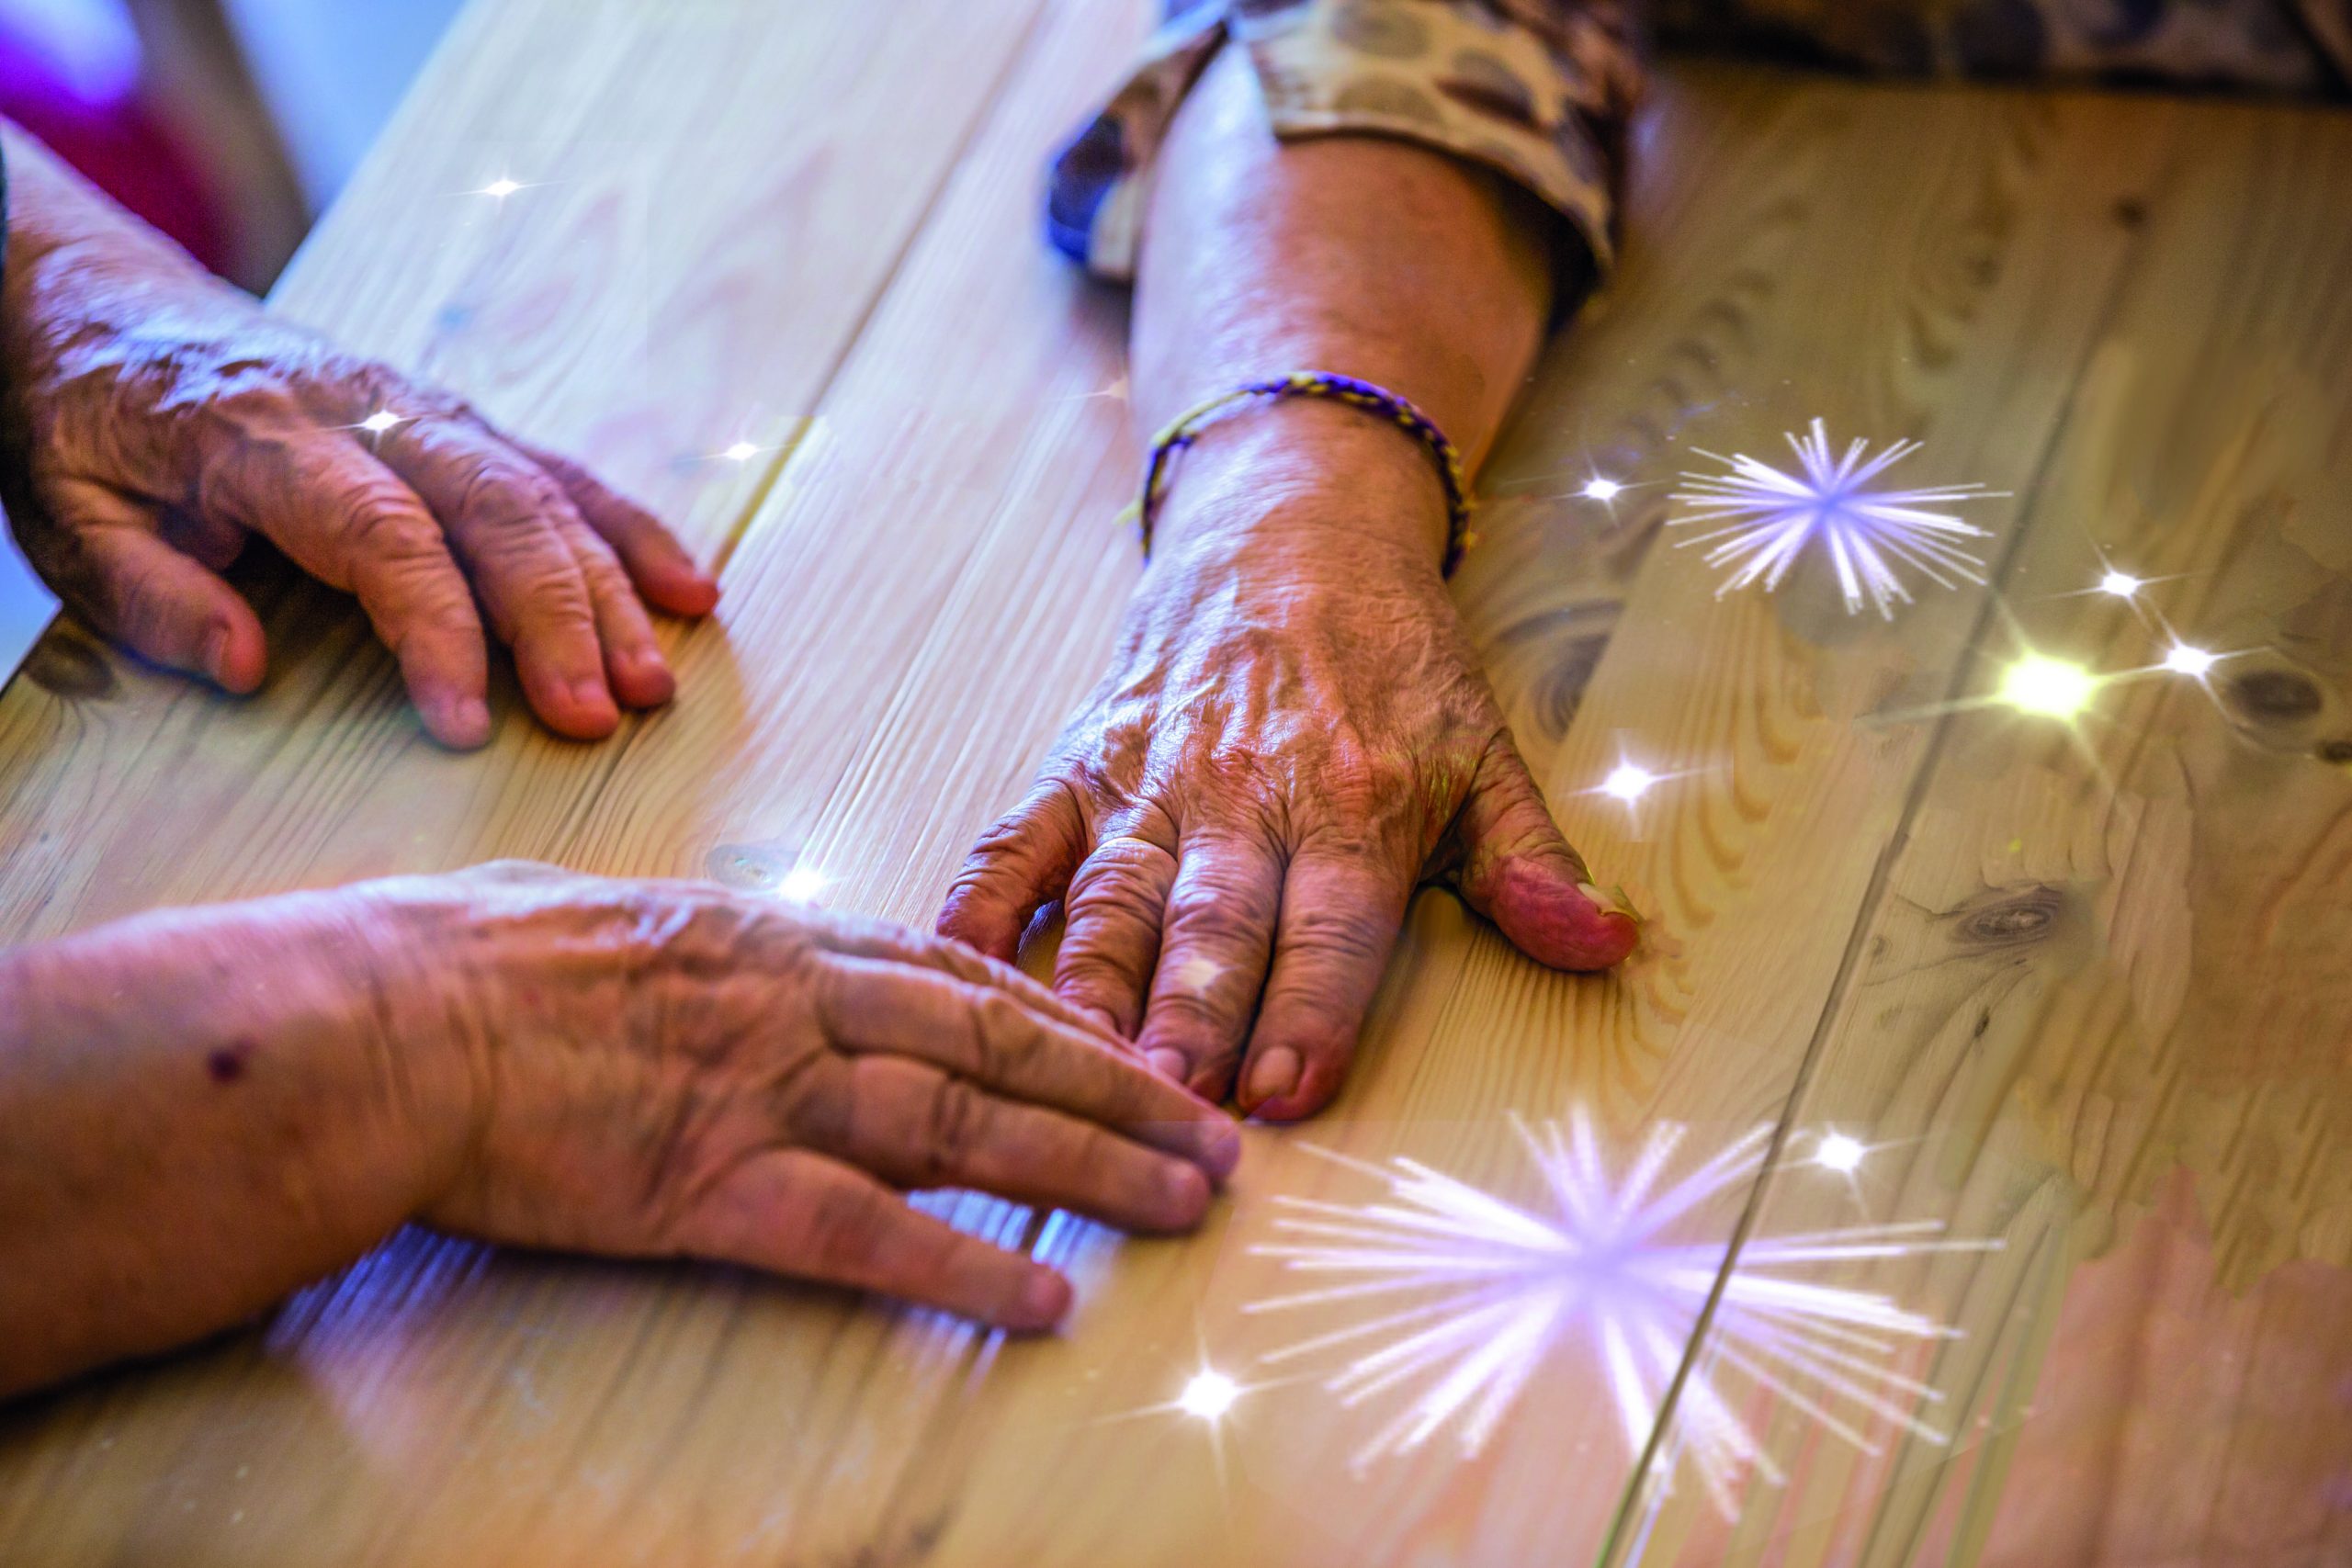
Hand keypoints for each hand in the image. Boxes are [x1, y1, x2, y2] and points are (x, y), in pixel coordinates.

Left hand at [0, 145, 717, 746]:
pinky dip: (631, 531)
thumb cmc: (81, 423)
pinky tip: (689, 593)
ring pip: (542, 492)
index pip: (380, 536)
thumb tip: (246, 667)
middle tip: (596, 717)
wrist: (99, 299)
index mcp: (262, 437)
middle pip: (493, 511)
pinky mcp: (456, 417)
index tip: (466, 724)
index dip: (435, 630)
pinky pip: (561, 471)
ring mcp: (423, 407)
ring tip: (651, 686)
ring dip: (608, 591)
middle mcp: (364, 411)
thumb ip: (149, 594)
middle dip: (557, 619)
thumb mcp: (65, 515)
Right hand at [381, 863, 1237, 1329]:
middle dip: (1121, 1087)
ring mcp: (768, 1093)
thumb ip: (703, 941)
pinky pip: (868, 1234)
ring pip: (969, 1126)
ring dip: (1090, 1167)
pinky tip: (1045, 1299)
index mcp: (776, 939)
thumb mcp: (613, 915)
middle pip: (999, 1044)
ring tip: (1185, 1200)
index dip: (1060, 1013)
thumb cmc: (472, 962)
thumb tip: (730, 950)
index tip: (1131, 1041)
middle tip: (1215, 1126)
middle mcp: (800, 1005)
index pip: (957, 973)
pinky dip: (967, 1266)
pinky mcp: (719, 1187)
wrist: (387, 1021)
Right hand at [939, 417, 1637, 1121]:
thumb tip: (1605, 944)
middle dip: (1190, 1015)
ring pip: (1111, 893)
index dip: (1311, 1009)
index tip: (1286, 1092)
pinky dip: (979, 904)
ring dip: (1092, 982)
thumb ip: (1529, 862)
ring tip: (1076, 1061)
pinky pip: (1016, 840)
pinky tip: (952, 966)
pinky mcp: (1079, 762)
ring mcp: (1150, 779)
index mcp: (1352, 799)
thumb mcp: (1482, 750)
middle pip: (1212, 919)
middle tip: (1167, 1102)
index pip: (1332, 924)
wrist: (1289, 526)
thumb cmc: (1390, 661)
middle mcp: (1244, 792)